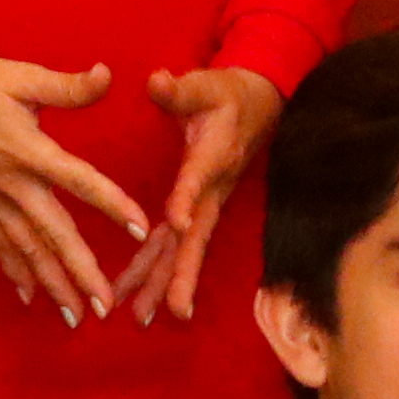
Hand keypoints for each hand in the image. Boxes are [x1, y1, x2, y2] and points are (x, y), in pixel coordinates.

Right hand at [0, 35, 153, 323]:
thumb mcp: (22, 76)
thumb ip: (67, 87)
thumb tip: (108, 75)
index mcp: (28, 149)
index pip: (79, 181)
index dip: (112, 204)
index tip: (141, 229)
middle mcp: (10, 182)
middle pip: (52, 233)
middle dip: (79, 272)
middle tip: (105, 306)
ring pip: (24, 249)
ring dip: (50, 284)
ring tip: (74, 317)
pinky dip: (13, 271)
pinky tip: (28, 298)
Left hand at [112, 67, 280, 325]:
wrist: (258, 104)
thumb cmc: (227, 93)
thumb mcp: (205, 84)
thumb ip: (179, 89)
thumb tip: (157, 81)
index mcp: (212, 157)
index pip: (198, 181)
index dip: (188, 199)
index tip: (178, 223)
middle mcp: (212, 190)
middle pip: (196, 237)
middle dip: (181, 273)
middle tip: (171, 309)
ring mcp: (206, 204)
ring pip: (184, 250)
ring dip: (164, 283)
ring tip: (142, 317)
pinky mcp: (198, 209)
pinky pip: (176, 246)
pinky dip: (158, 272)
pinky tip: (140, 300)